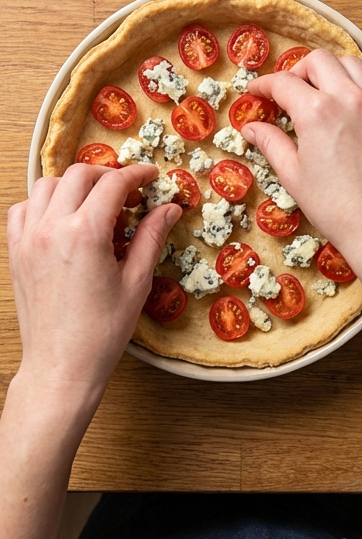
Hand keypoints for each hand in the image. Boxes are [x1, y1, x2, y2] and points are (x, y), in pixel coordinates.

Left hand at [7, 164, 180, 402]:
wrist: (62, 364)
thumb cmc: (102, 330)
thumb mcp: (136, 281)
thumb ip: (151, 237)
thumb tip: (169, 209)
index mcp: (85, 234)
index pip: (113, 184)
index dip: (137, 175)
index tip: (151, 177)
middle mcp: (51, 229)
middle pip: (78, 175)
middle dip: (107, 176)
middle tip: (129, 193)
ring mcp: (28, 239)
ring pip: (46, 185)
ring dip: (74, 185)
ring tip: (96, 204)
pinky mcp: (16, 252)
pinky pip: (23, 209)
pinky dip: (44, 203)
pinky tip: (64, 218)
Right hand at [242, 50, 361, 261]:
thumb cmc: (337, 208)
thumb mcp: (293, 175)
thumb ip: (271, 143)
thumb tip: (252, 128)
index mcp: (318, 111)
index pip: (283, 82)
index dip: (263, 85)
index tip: (255, 94)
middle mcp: (351, 99)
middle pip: (319, 61)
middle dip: (297, 71)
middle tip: (287, 93)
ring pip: (351, 65)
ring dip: (330, 72)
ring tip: (318, 94)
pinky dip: (355, 86)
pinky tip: (346, 109)